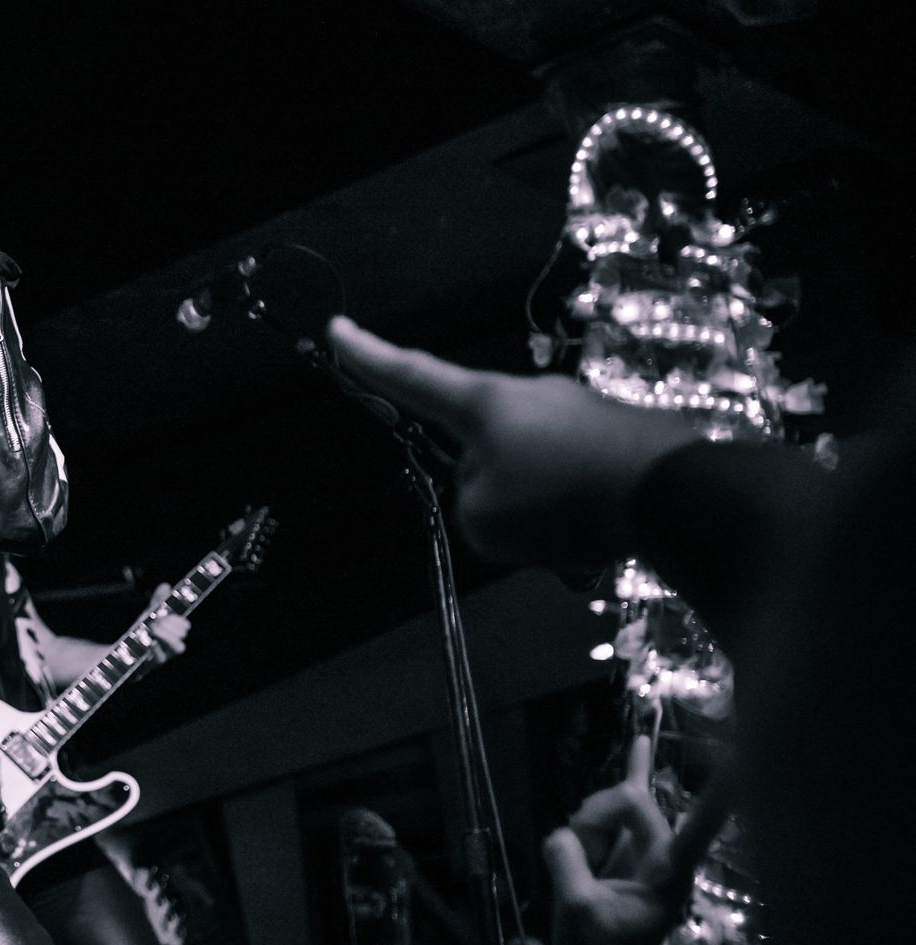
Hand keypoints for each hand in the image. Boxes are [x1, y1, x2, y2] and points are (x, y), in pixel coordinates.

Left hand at [143, 583, 189, 665]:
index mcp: (173, 634)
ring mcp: (164, 656)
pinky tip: (151, 641)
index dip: (177, 619)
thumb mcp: (149, 615)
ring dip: (168, 636)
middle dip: (170, 625)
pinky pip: (161, 658)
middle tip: (156, 621)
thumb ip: (157, 602)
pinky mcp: (154, 664)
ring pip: (179, 648)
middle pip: (183, 636)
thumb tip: (166, 585)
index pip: (185, 626)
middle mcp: (171, 647)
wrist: (125, 651)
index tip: (165, 614)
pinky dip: (156, 648)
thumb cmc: (141, 633)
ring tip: (154, 629)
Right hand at [325, 316, 701, 567]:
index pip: (413, 377)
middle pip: (482, 443)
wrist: (677, 495)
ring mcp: (583, 411)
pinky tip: (602, 541)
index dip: (369, 358)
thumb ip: (469, 504)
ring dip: (540, 509)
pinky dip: (579, 515)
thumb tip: (497, 491)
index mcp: (485, 404)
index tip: (338, 330)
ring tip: (569, 545)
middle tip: (516, 529)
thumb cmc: (564, 501)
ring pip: (534, 468)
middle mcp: (532, 395)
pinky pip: (580, 481)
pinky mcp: (624, 435)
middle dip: (490, 488)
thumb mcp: (485, 521)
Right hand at [541, 735, 729, 944]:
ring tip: (581, 864)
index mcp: (666, 873)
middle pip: (632, 801)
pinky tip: (643, 740)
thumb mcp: (579, 913)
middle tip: (576, 854)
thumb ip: (568, 863)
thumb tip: (564, 834)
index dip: (718, 798)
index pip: (698, 830)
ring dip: (588, 824)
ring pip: (611, 804)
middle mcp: (662, 853)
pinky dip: (635, 769)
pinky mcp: (624, 843)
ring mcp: (642, 844)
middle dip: (596, 817)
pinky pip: (628, 796)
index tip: (744, 758)